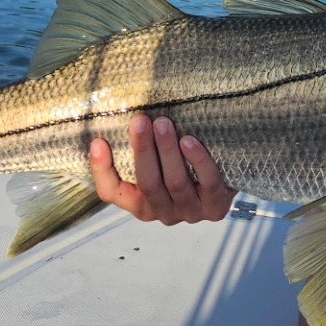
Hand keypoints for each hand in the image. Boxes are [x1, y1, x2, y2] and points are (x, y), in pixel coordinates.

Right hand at [89, 114, 235, 224]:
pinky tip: (189, 141)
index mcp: (140, 203)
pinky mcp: (215, 207)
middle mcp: (162, 212)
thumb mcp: (159, 161)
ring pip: (175, 183)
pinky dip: (197, 161)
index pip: (111, 193)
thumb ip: (143, 148)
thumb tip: (125, 113)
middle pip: (147, 184)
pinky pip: (207, 183)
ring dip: (168, 151)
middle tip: (139, 121)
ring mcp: (190, 212)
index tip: (98, 142)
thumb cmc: (185, 165)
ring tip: (164, 124)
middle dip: (143, 150)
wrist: (227, 182)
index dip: (102, 170)